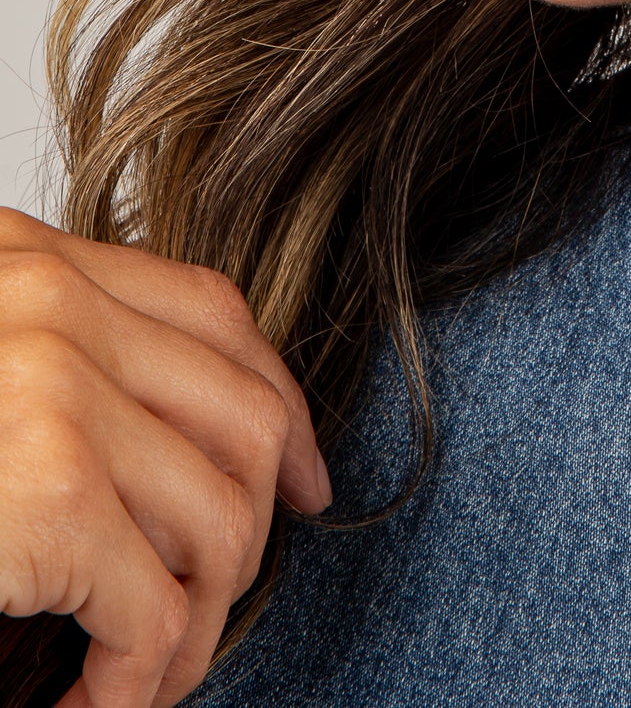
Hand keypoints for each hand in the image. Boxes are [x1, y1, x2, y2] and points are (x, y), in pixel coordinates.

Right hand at [0, 209, 329, 707]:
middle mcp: (52, 303)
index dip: (278, 406)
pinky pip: (156, 612)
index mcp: (28, 262)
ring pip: (222, 523)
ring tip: (133, 681)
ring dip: (191, 630)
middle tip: (203, 617)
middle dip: (251, 534)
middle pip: (246, 416)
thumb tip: (173, 448)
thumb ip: (46, 361)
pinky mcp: (52, 496)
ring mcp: (56, 388)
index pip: (219, 313)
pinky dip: (140, 687)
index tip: (305, 481)